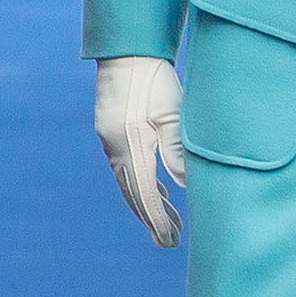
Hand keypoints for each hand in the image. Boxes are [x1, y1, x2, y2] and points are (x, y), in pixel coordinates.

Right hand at [92, 54, 184, 248]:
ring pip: (129, 183)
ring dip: (148, 205)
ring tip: (167, 224)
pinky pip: (126, 169)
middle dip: (152, 219)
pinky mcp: (113, 134)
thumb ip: (176, 149)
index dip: (158, 219)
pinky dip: (142, 186)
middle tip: (170, 243)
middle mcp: (116, 148)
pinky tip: (157, 192)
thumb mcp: (172, 114)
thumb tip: (184, 185)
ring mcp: (111, 142)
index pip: (144, 193)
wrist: (126, 53)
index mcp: (130, 145)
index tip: (170, 240)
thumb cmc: (154, 80)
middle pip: (134, 194)